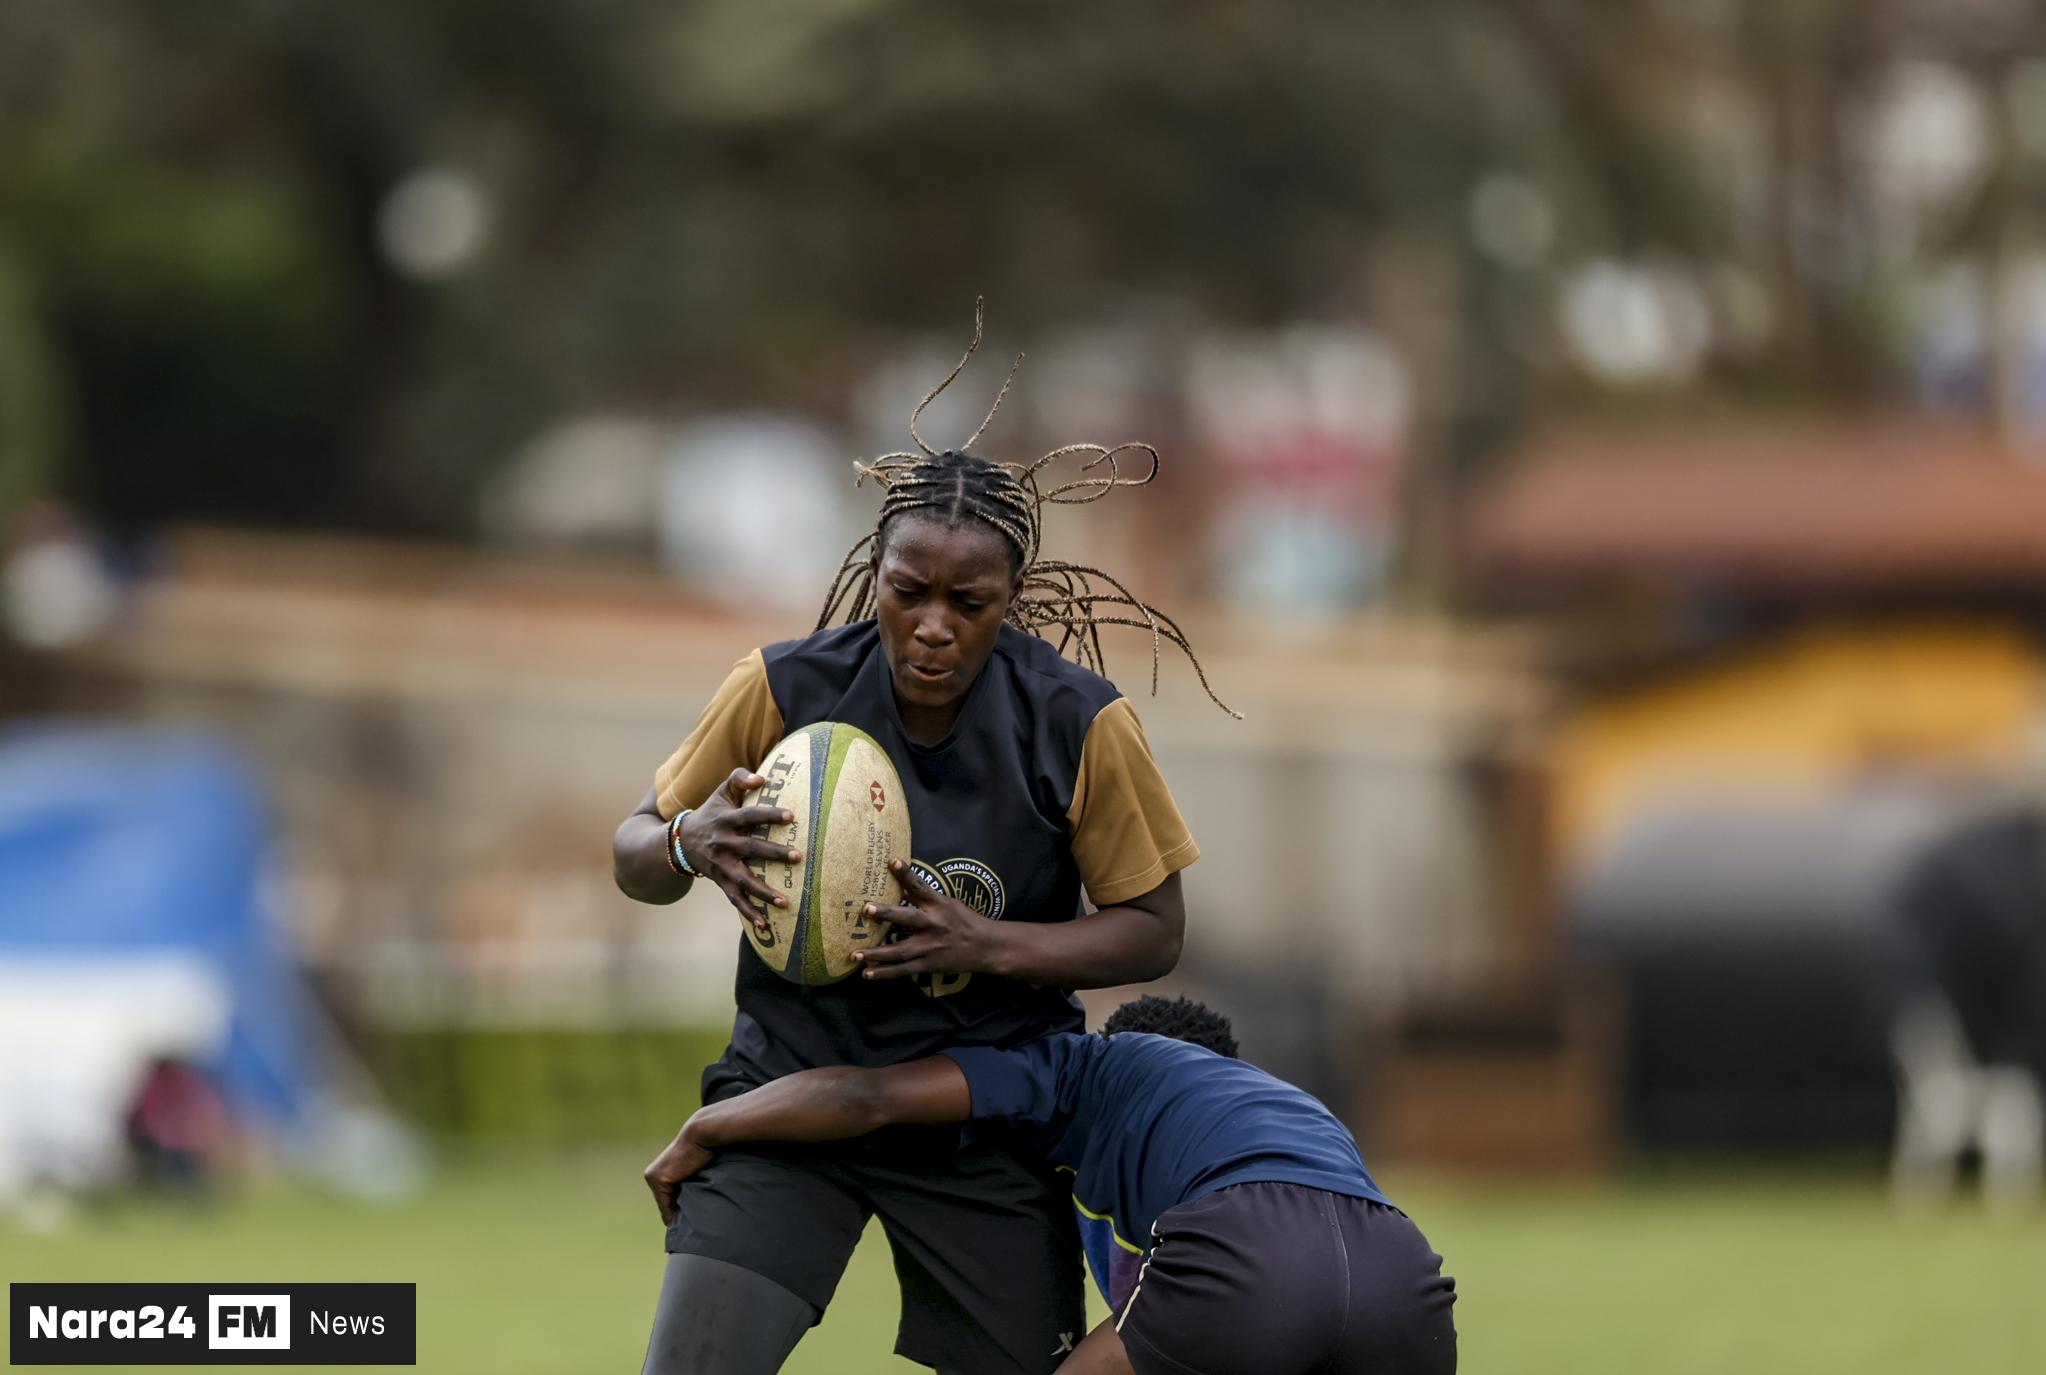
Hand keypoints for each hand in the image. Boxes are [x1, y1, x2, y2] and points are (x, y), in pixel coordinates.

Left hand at [643, 1127, 713, 1226]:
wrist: (701, 1134)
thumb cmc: (704, 1150)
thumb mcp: (693, 1170)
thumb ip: (688, 1184)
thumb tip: (693, 1206)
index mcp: (658, 1173)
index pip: (667, 1200)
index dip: (681, 1210)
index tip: (693, 1221)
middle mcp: (652, 1175)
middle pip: (666, 1205)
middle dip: (679, 1214)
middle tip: (694, 1225)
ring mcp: (654, 1178)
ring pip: (666, 1208)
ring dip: (679, 1216)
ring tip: (693, 1225)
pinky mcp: (659, 1180)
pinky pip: (667, 1208)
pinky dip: (676, 1217)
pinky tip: (690, 1222)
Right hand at [680, 769, 801, 932]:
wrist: (681, 841)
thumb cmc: (711, 812)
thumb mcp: (721, 792)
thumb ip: (739, 779)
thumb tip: (763, 778)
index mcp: (726, 820)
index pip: (750, 816)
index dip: (769, 815)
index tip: (791, 815)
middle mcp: (723, 844)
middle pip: (751, 848)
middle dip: (774, 853)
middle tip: (798, 856)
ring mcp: (721, 865)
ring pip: (743, 881)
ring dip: (763, 892)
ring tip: (785, 901)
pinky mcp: (721, 881)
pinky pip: (735, 899)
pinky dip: (749, 912)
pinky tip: (765, 924)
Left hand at [851, 859, 998, 980]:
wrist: (986, 947)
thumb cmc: (964, 921)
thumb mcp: (949, 903)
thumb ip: (925, 897)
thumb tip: (901, 885)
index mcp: (938, 905)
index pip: (920, 886)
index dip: (906, 873)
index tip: (892, 861)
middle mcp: (933, 924)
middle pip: (907, 918)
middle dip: (886, 913)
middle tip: (866, 908)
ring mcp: (929, 947)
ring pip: (899, 951)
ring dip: (876, 953)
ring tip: (854, 954)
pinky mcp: (928, 964)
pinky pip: (903, 970)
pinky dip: (885, 972)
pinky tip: (867, 973)